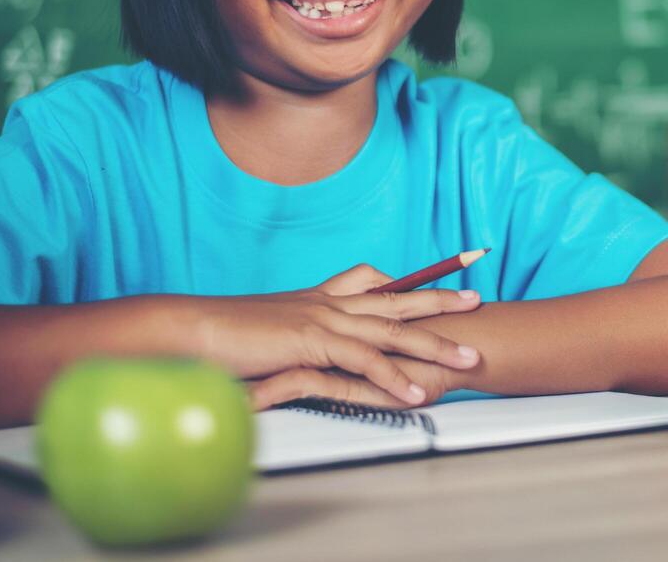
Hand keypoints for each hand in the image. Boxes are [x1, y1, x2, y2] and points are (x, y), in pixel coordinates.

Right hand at [190, 264, 481, 404]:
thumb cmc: (225, 336)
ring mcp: (321, 319)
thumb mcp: (273, 330)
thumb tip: (321, 349)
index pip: (376, 281)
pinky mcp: (310, 342)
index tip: (443, 274)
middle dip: (440, 299)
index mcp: (320, 297)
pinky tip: (416, 393)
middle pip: (396, 298)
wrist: (190, 329)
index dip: (410, 279)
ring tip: (467, 359)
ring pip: (390, 331)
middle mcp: (327, 302)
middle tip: (477, 298)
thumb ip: (303, 337)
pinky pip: (361, 362)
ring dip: (433, 346)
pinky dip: (392, 379)